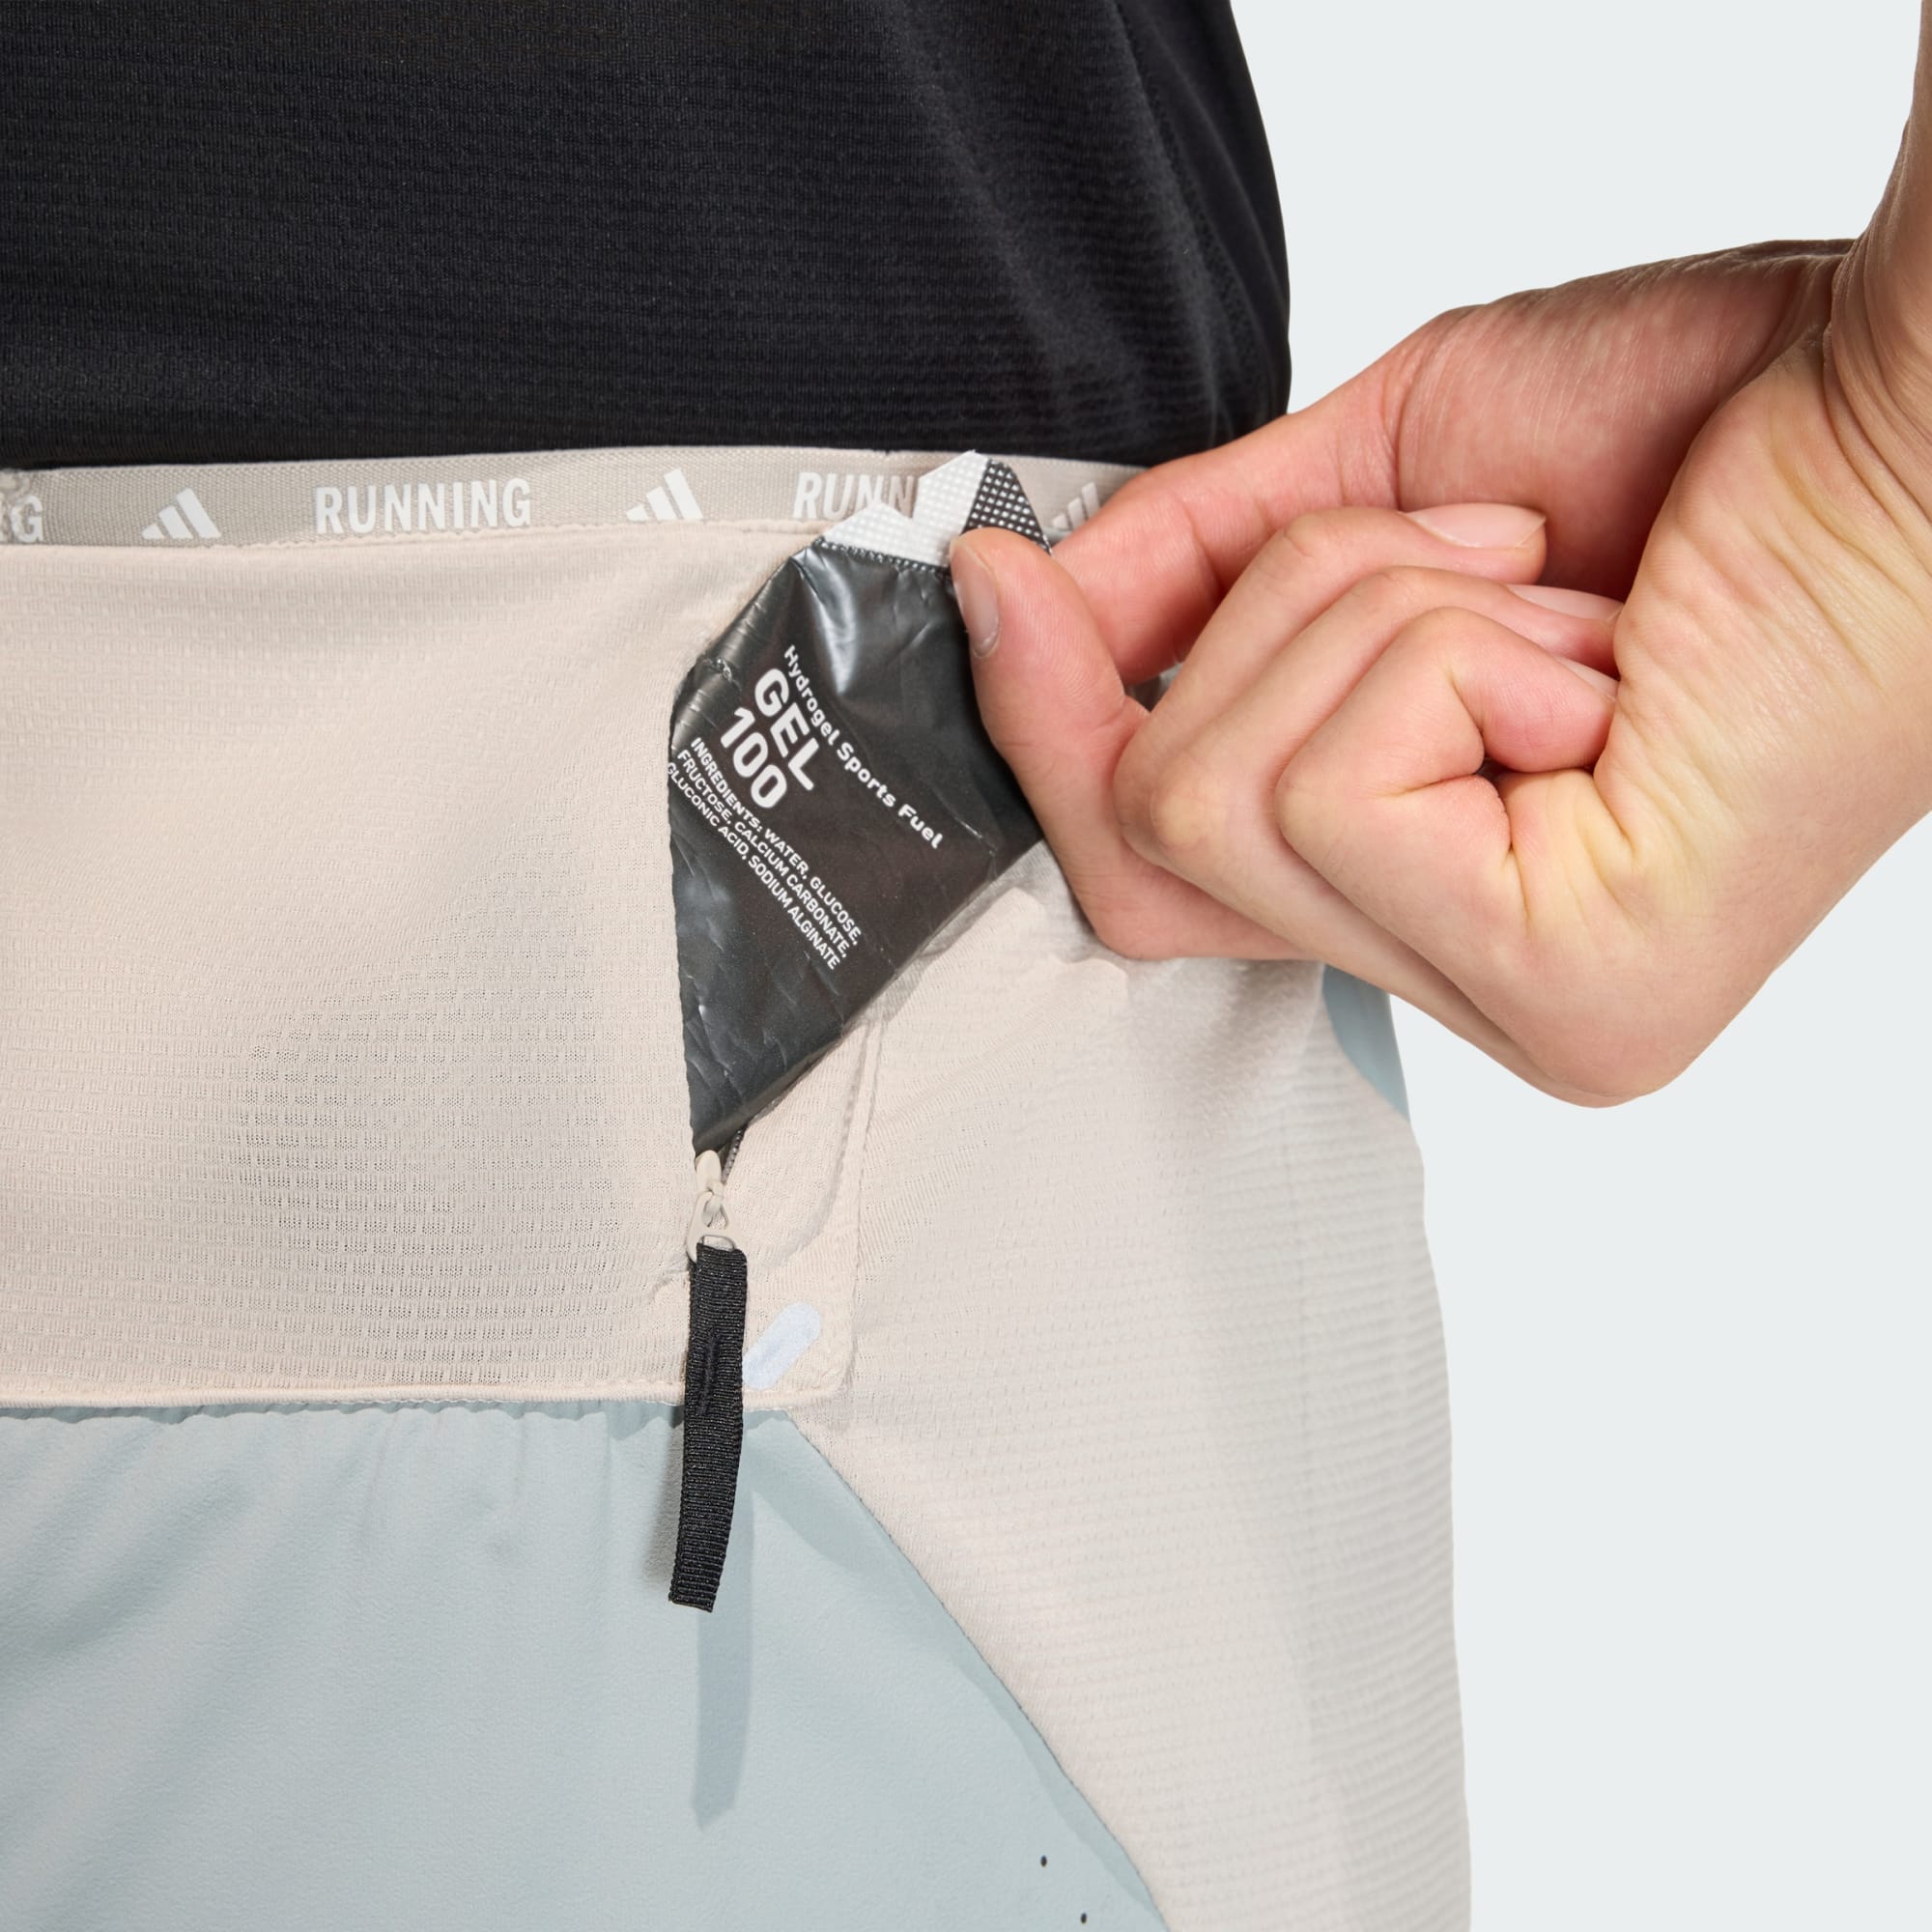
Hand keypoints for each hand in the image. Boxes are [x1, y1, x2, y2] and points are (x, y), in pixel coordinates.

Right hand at [951, 12, 1931, 1103]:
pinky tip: (1588, 651)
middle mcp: (1486, 988)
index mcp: (1446, 889)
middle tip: (1440, 544)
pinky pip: (1334, 792)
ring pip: (1218, 802)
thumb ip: (1181, 570)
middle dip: (1241, 635)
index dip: (1054, 725)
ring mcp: (1530, 1012)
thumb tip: (1008, 600)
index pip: (1150, 873)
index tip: (1000, 580)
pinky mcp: (1573, 987)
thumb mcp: (1374, 486)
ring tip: (1553, 597)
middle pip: (1146, 851)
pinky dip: (1441, 647)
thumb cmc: (1715, 430)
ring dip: (1369, 617)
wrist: (1922, 409)